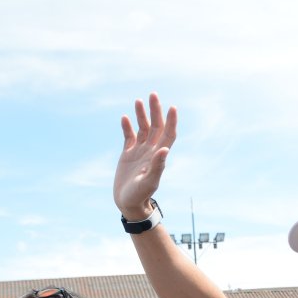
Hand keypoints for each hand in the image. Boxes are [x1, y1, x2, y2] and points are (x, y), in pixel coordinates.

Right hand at [113, 93, 177, 220]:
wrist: (129, 203)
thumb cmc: (140, 195)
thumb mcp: (149, 181)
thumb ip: (157, 166)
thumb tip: (164, 149)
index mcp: (158, 156)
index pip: (168, 134)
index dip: (171, 121)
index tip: (172, 107)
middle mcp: (151, 151)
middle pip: (156, 126)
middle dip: (155, 111)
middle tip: (153, 94)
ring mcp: (139, 151)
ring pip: (142, 128)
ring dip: (141, 115)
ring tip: (138, 101)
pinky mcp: (128, 154)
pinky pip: (128, 136)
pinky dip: (127, 127)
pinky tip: (124, 118)